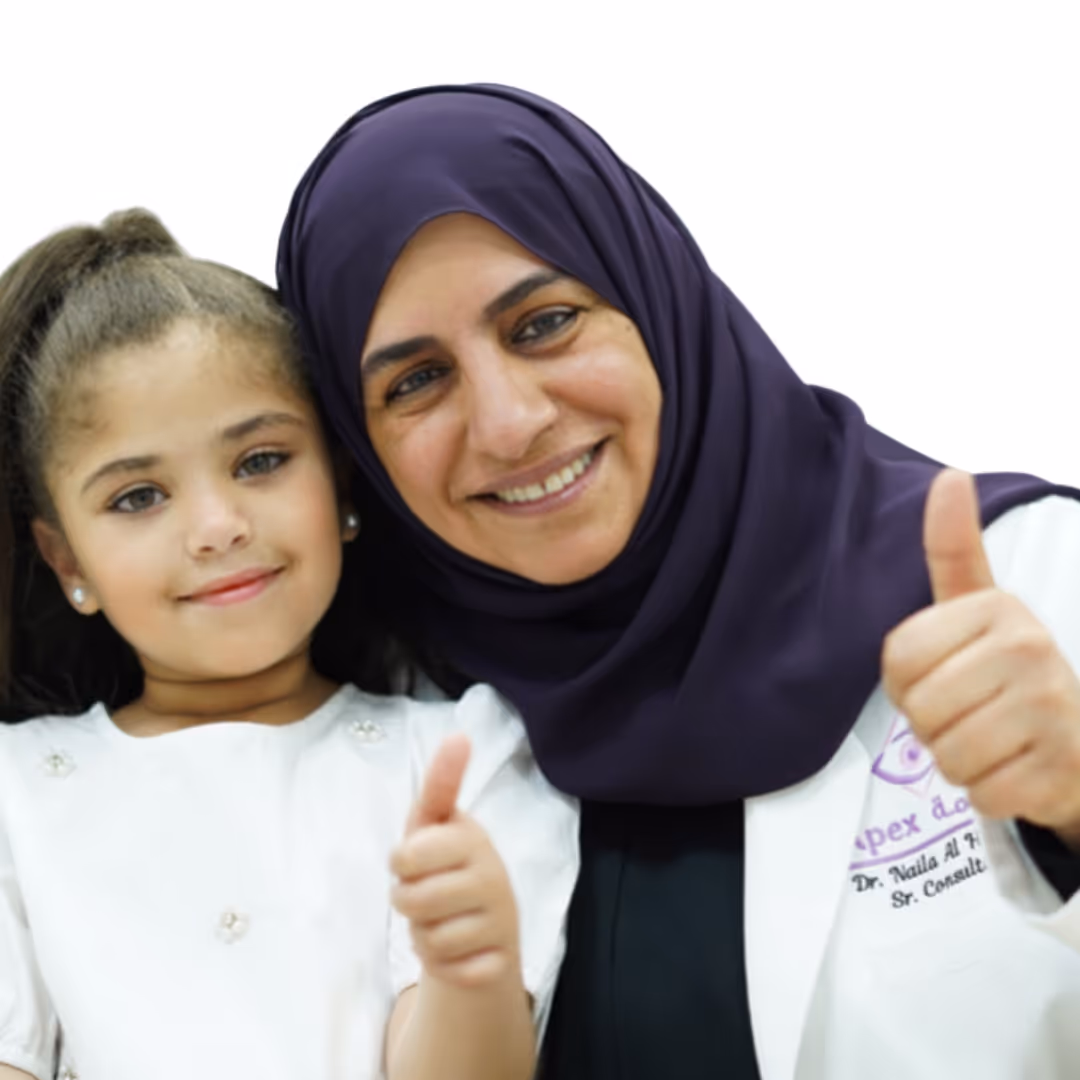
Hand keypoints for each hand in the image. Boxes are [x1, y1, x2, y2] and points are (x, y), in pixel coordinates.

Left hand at [390, 734, 521, 987]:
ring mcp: (500, 918)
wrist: (486, 930)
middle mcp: (492, 873)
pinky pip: (454, 972)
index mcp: (471, 837)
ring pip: (428, 939)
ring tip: (442, 922)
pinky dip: (447, 968)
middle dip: (407, 902)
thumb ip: (440, 785)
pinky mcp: (502, 961)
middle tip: (425, 894)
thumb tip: (458, 736)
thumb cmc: (446, 867)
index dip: (402, 862)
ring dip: (424, 937)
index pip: (412, 852)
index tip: (412, 858)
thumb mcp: (434, 826)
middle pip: (411, 900)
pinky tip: (460, 953)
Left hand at [882, 469, 1079, 847]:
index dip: (905, 683)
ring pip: (948, 755)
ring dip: (959, 760)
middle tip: (972, 714)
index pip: (899, 659)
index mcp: (998, 609)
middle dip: (932, 725)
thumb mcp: (979, 606)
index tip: (943, 677)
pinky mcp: (1063, 768)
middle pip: (921, 710)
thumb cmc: (1012, 669)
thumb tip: (949, 476)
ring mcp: (1053, 709)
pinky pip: (982, 793)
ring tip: (995, 740)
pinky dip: (989, 792)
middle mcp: (1031, 649)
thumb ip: (954, 549)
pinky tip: (1018, 768)